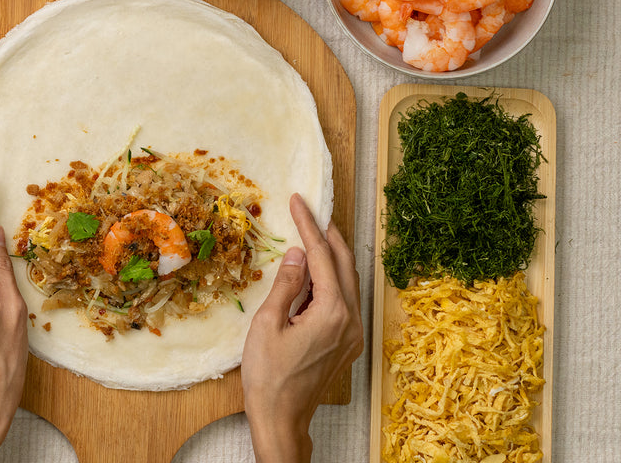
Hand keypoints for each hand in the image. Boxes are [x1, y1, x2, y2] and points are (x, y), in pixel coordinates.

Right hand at [241, 194, 363, 462]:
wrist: (282, 419)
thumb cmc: (268, 377)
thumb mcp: (268, 324)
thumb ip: (287, 284)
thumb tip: (299, 253)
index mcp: (332, 312)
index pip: (322, 256)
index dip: (310, 225)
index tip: (300, 201)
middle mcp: (351, 320)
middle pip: (344, 264)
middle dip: (329, 234)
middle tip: (313, 210)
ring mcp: (353, 334)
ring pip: (348, 281)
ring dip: (333, 255)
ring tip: (315, 233)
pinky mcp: (347, 343)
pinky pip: (345, 300)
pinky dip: (332, 278)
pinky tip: (316, 273)